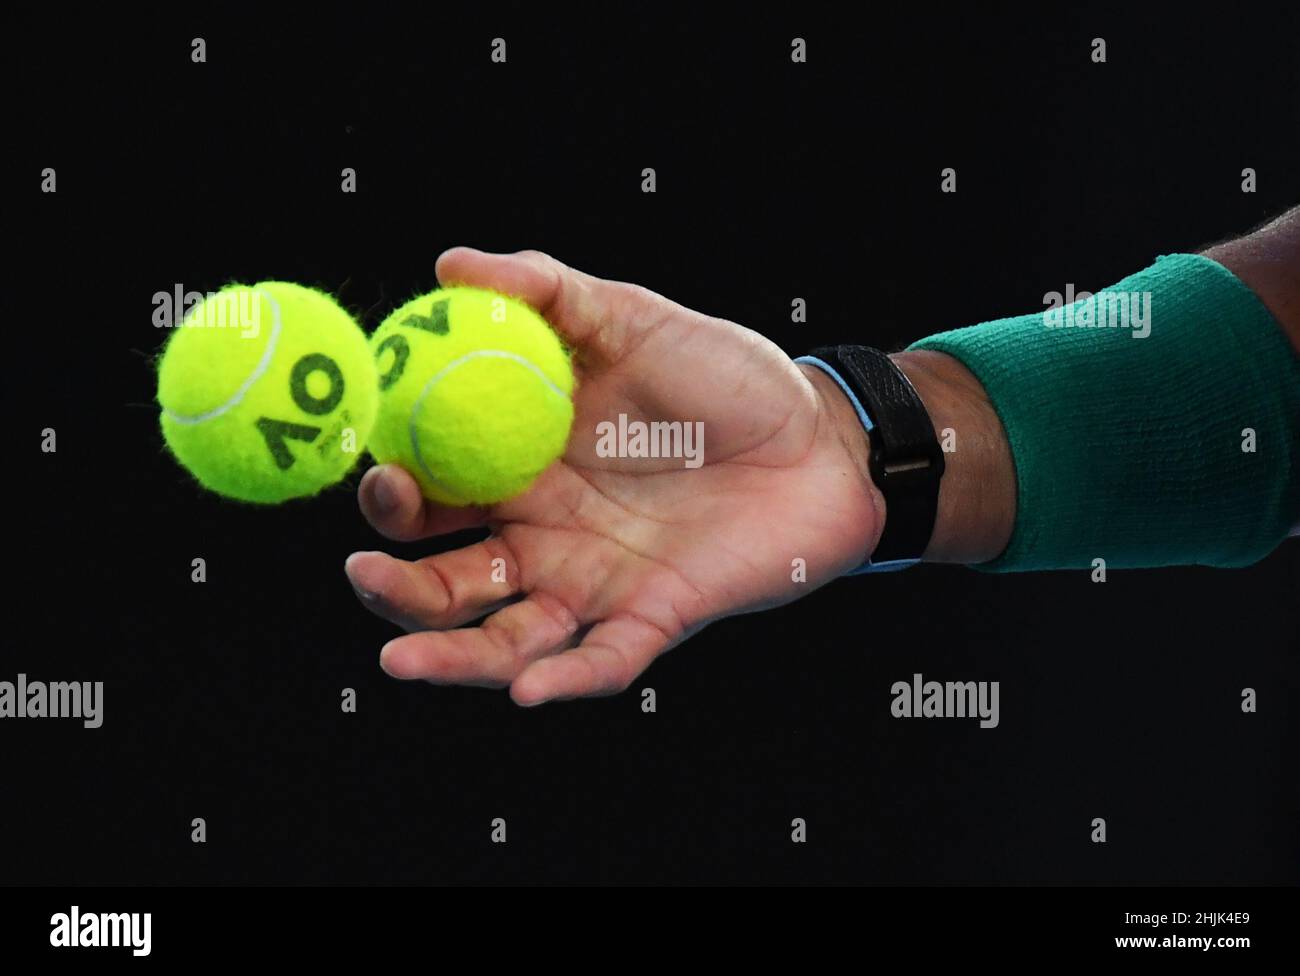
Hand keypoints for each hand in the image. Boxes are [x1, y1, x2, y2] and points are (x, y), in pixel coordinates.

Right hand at [346, 248, 881, 704]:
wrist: (825, 436)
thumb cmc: (727, 375)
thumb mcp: (631, 319)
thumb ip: (545, 290)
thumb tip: (446, 266)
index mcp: (521, 466)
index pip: (428, 491)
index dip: (387, 487)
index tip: (369, 469)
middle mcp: (542, 535)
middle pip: (445, 579)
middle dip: (394, 584)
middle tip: (365, 567)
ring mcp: (594, 583)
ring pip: (503, 636)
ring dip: (448, 655)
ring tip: (398, 659)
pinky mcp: (652, 619)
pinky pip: (602, 661)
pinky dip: (563, 680)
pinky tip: (528, 690)